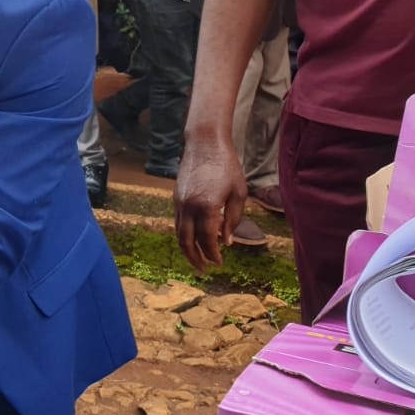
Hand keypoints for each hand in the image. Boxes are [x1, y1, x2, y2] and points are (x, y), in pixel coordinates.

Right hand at [175, 130, 246, 272]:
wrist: (205, 144)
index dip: (213, 254)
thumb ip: (233, 219)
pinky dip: (184, 234)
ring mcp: (179, 202)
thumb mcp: (238, 193)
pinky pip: (177, 222)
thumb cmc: (227, 166)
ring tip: (196, 259)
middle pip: (186, 241)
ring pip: (178, 233)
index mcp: (207, 207)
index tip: (219, 264)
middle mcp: (188, 207)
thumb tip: (226, 241)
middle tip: (203, 270)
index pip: (207, 239)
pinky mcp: (176, 197)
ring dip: (187, 249)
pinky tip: (194, 239)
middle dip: (194, 258)